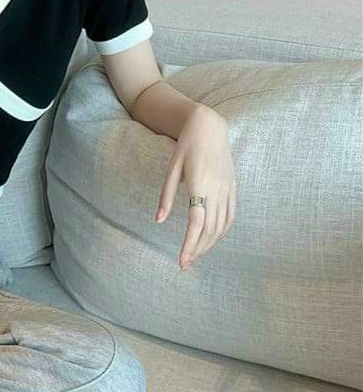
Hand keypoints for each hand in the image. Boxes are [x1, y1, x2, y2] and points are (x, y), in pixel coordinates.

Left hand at [155, 105, 236, 269]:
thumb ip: (166, 195)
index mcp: (200, 185)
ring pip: (222, 225)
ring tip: (196, 255)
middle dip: (198, 249)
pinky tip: (212, 239)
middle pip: (210, 229)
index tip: (182, 261)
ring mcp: (227, 189)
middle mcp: (217, 190)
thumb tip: (158, 220)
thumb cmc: (186, 146)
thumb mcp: (171, 168)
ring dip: (210, 244)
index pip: (196, 223)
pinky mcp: (232, 188)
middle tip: (185, 264)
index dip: (190, 244)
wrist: (209, 127)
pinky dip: (222, 232)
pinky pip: (231, 215)